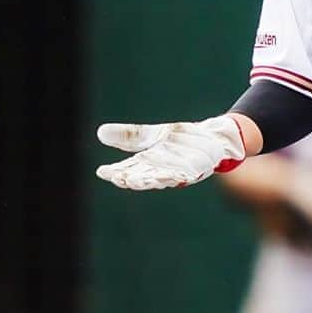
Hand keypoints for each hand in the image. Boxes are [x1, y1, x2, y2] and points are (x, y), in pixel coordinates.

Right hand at [96, 115, 244, 189]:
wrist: (211, 138)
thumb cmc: (181, 139)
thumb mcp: (153, 134)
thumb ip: (130, 136)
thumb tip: (100, 132)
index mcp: (149, 163)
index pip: (128, 170)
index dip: (115, 173)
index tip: (102, 172)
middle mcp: (162, 170)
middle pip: (143, 178)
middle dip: (132, 180)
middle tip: (120, 179)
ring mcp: (179, 172)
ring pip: (162, 178)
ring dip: (152, 180)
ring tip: (139, 180)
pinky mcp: (196, 170)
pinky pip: (185, 175)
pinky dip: (177, 176)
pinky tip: (171, 176)